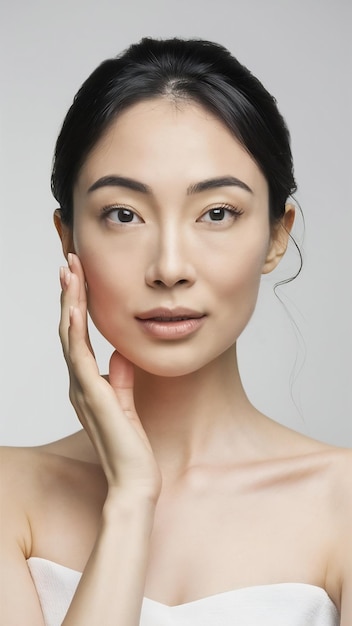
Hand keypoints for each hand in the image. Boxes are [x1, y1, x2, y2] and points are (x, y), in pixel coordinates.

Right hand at [59, 253, 160, 499]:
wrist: (134, 481)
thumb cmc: (130, 447)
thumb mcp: (127, 404)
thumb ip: (121, 379)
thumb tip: (120, 355)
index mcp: (88, 384)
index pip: (78, 337)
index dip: (77, 306)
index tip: (79, 278)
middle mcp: (80, 383)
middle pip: (69, 330)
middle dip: (70, 295)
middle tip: (70, 263)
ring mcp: (83, 389)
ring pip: (70, 337)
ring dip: (69, 303)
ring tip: (69, 273)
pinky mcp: (93, 397)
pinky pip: (80, 358)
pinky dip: (75, 331)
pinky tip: (74, 309)